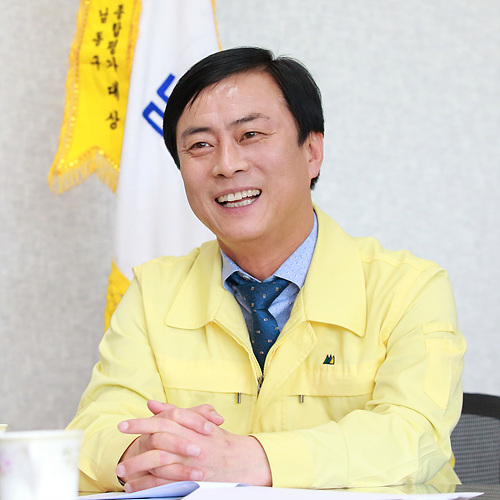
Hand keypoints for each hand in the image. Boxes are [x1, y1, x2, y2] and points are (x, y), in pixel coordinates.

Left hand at [116, 401, 270, 491]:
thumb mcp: (199, 420)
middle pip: (157, 441)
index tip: (122, 425)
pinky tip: (135, 486)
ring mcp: (190, 461)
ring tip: (122, 471)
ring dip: (138, 468)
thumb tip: (152, 404)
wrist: (240, 461)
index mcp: (190, 426)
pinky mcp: (191, 478)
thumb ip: (174, 411)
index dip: (141, 423)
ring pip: (158, 463)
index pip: (163, 421)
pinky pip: (165, 482)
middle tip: (118, 453)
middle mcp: (189, 442)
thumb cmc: (217, 440)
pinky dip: (148, 485)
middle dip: (134, 448)